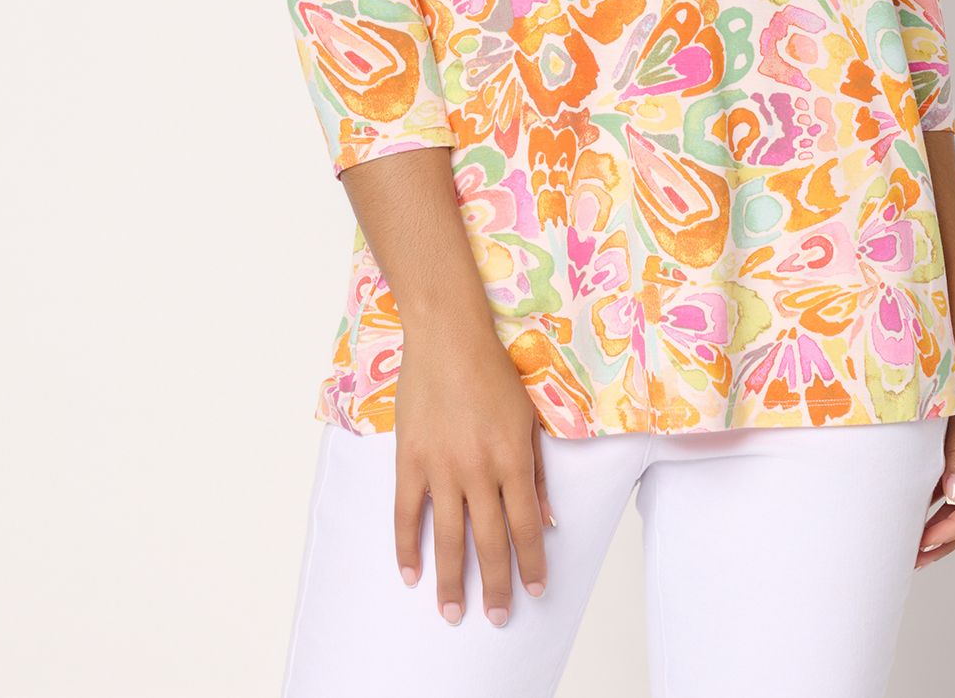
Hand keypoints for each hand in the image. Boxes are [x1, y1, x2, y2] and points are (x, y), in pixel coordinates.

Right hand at [391, 323, 554, 626]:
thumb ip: (537, 473)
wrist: (448, 337)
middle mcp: (479, 470)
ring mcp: (441, 467)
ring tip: (452, 611)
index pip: (527, 526)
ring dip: (451, 579)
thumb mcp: (527, 420)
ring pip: (447, 537)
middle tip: (496, 617)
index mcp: (512, 459)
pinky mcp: (409, 460)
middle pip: (490, 541)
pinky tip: (410, 573)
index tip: (536, 590)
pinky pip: (406, 514)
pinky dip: (407, 547)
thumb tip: (548, 520)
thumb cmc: (493, 373)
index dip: (532, 563)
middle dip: (496, 586)